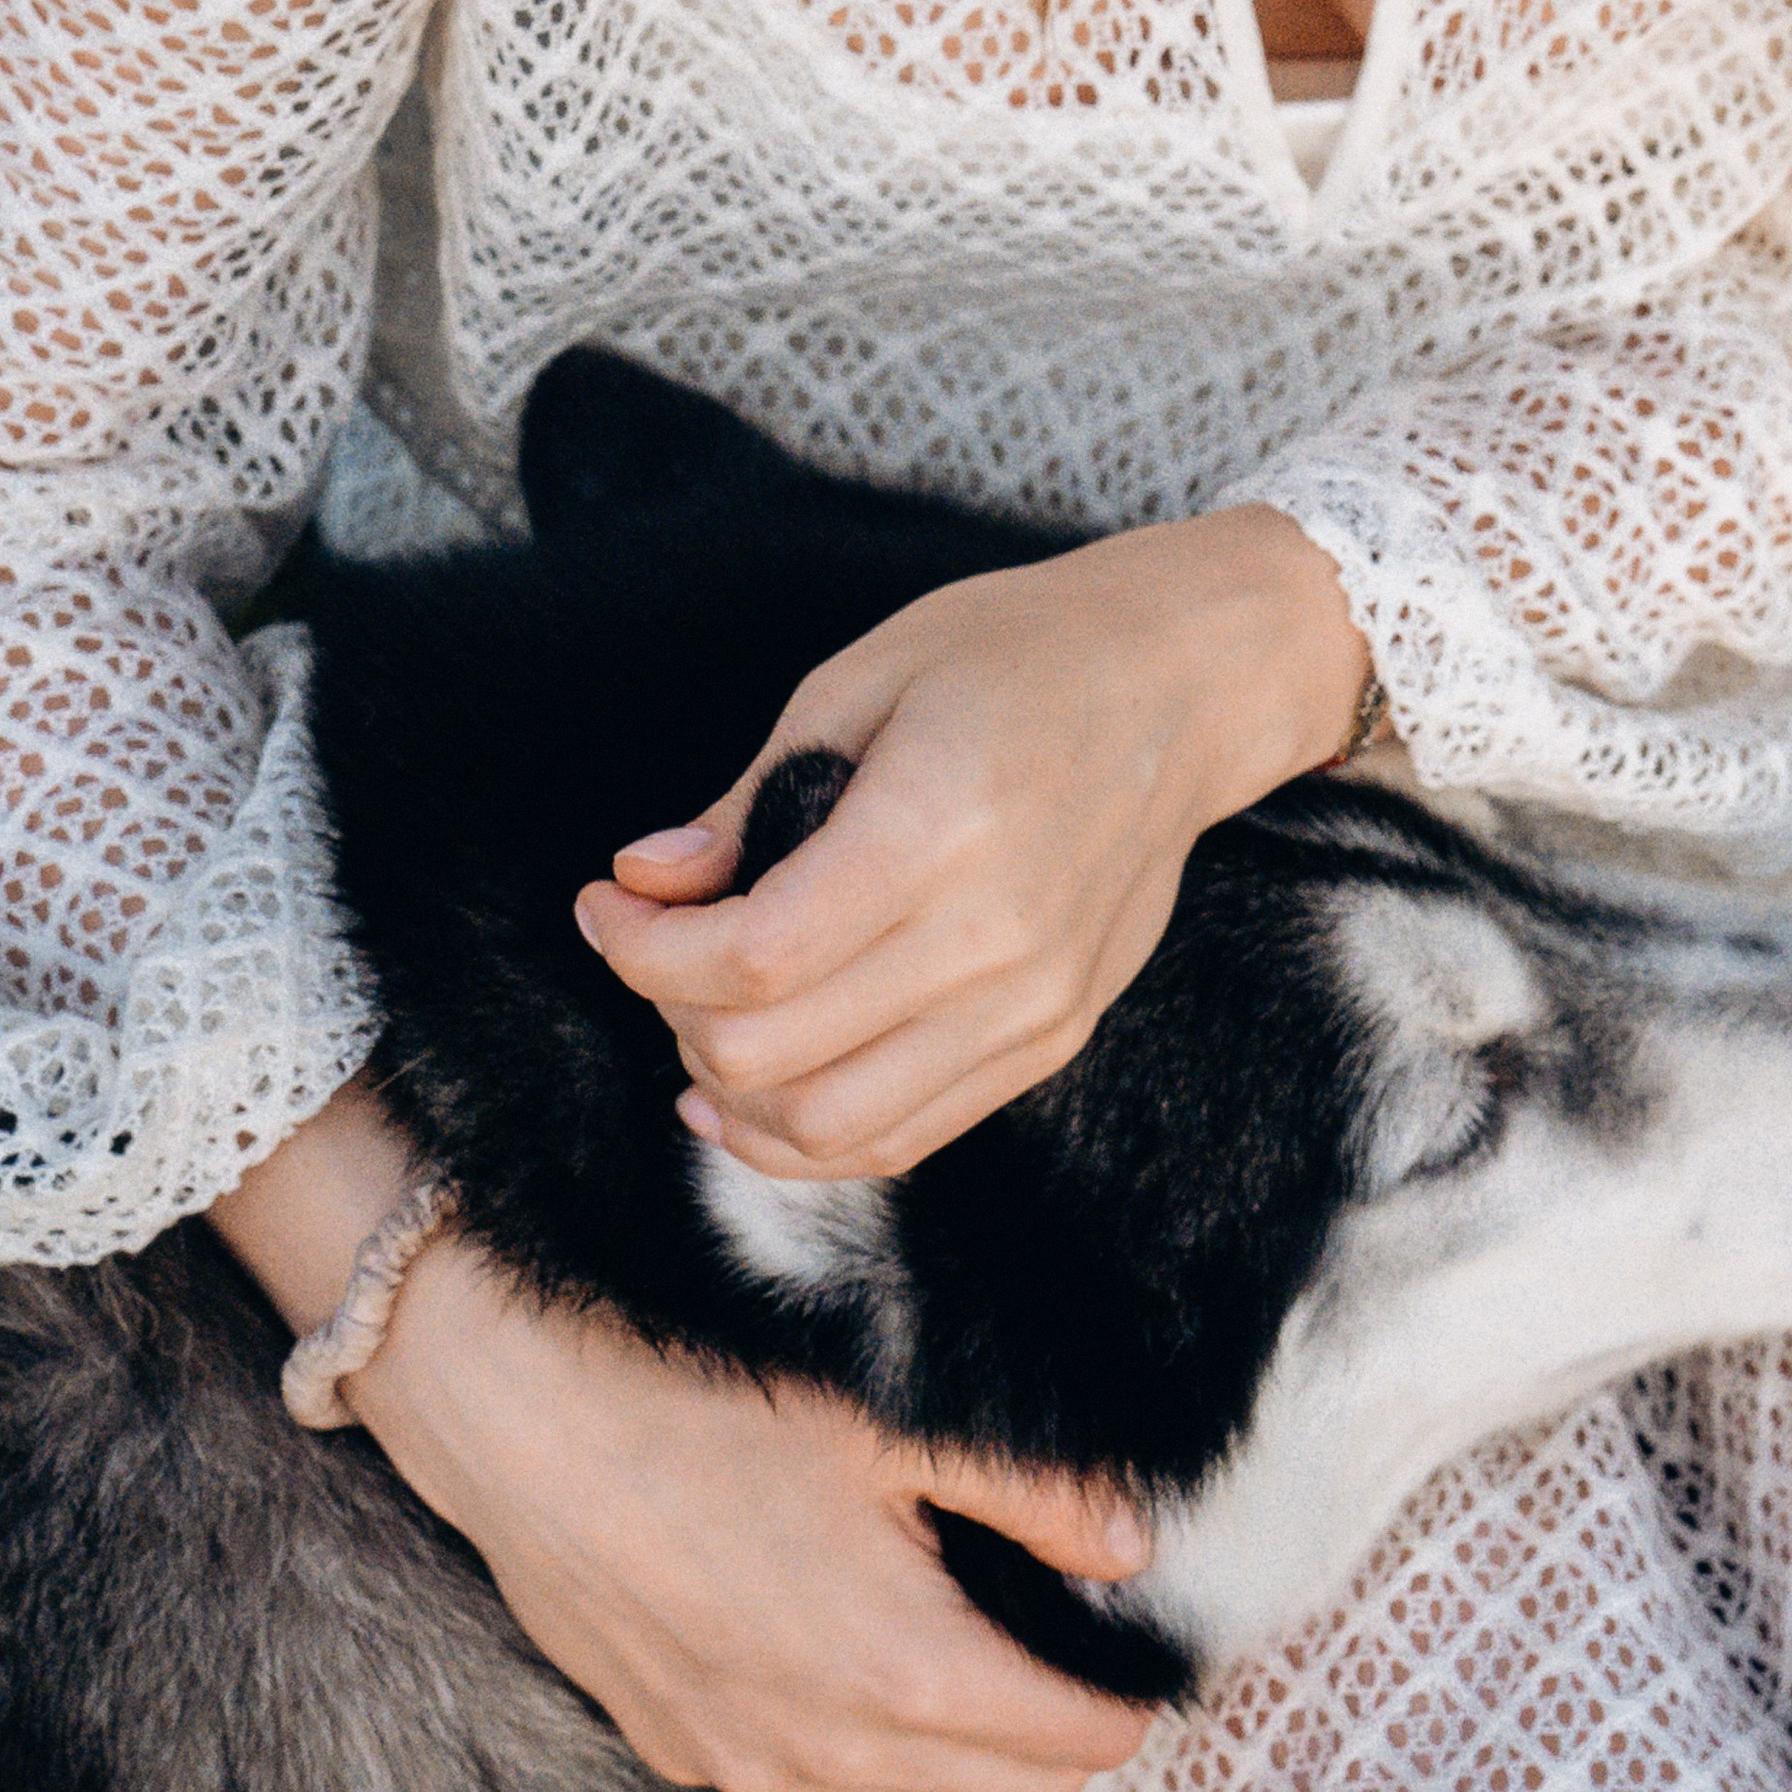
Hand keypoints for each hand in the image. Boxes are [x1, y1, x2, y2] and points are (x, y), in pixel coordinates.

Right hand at [211, 1081, 1156, 1791]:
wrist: (510, 1409)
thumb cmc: (702, 1395)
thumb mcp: (892, 1424)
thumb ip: (1034, 1494)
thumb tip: (1132, 1547)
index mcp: (905, 1674)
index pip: (1079, 1744)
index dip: (1131, 1699)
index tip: (1149, 1648)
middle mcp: (827, 1753)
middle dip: (1067, 1732)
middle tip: (1080, 1640)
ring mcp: (744, 1763)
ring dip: (971, 1751)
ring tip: (982, 1645)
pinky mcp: (679, 1749)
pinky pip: (817, 1787)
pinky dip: (871, 1751)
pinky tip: (862, 1654)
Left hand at [573, 504, 1370, 1181]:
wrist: (1183, 689)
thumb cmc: (1020, 656)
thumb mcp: (860, 680)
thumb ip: (748, 799)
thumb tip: (644, 881)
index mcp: (936, 830)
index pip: (748, 958)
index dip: (641, 949)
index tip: (608, 904)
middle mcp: (992, 940)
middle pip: (769, 1054)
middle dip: (668, 1007)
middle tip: (653, 942)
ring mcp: (1030, 1007)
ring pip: (829, 1126)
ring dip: (727, 1089)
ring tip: (696, 1016)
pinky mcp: (1050, 1040)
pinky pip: (903, 1135)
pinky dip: (806, 1135)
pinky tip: (747, 1092)